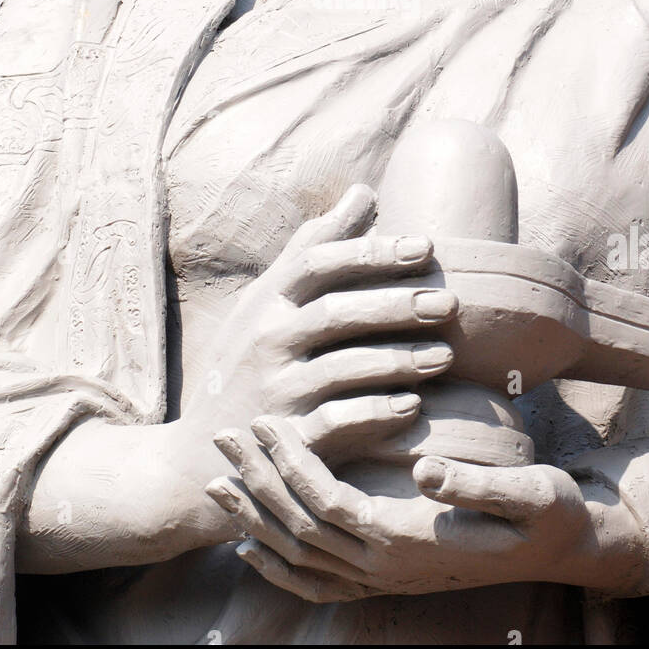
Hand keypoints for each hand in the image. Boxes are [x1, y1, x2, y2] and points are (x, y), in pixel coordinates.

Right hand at [167, 184, 458, 530]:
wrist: (199, 455)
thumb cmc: (247, 364)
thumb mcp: (268, 301)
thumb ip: (315, 247)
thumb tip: (365, 192)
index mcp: (266, 302)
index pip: (317, 262)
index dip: (371, 252)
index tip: (426, 246)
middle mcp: (266, 342)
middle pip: (334, 312)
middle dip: (395, 305)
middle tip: (449, 302)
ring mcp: (275, 392)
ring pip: (339, 368)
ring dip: (396, 360)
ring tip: (444, 356)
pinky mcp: (287, 440)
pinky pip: (334, 423)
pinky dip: (374, 414)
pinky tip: (413, 406)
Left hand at [210, 407, 648, 602]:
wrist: (565, 551)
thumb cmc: (548, 513)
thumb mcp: (529, 493)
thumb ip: (477, 486)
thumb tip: (429, 470)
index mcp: (409, 542)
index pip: (326, 502)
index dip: (289, 464)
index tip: (263, 421)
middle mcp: (386, 568)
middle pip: (299, 529)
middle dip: (257, 483)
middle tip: (223, 436)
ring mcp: (382, 579)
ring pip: (298, 558)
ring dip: (255, 519)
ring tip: (219, 481)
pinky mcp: (385, 578)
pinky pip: (313, 582)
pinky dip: (275, 565)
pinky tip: (252, 543)